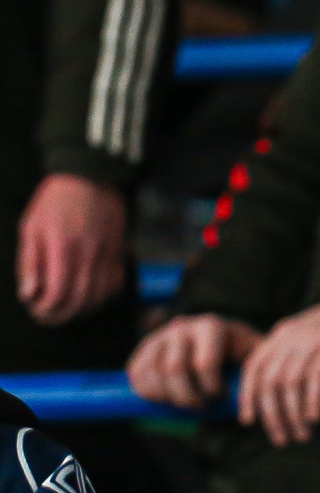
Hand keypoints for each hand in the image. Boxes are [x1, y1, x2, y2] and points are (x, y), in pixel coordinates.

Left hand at [17, 173, 127, 325]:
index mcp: (63, 249)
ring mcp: (107, 253)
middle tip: (49, 317)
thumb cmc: (55, 200)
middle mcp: (88, 254)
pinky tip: (88, 295)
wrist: (89, 176)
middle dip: (62, 315)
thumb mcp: (31, 228)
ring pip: (99, 295)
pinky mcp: (117, 249)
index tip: (36, 310)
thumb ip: (29, 263)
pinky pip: (114, 282)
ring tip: (67, 309)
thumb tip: (29, 294)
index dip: (45, 310)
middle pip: (80, 300)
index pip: (57, 294)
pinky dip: (102, 295)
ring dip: (82, 309)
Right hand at [127, 313, 261, 408]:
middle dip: (188, 396)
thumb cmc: (240, 354)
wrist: (215, 348)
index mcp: (211, 326)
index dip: (211, 388)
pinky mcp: (143, 350)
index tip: (222, 397)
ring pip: (152, 375)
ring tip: (187, 403)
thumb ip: (264, 363)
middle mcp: (182, 326)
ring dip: (167, 397)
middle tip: (202, 406)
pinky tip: (167, 399)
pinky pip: (137, 376)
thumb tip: (273, 381)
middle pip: (174, 370)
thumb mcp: (256, 355)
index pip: (204, 363)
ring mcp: (159, 337)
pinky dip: (149, 393)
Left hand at [234, 288, 319, 445]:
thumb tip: (278, 395)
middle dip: (272, 415)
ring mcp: (313, 339)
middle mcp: (292, 336)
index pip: (253, 367)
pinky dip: (312, 401)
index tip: (248, 421)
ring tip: (303, 434)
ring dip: (293, 415)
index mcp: (282, 334)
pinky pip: (316, 378)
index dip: (247, 396)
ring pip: (291, 384)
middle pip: (270, 381)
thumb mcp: (307, 335)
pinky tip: (316, 417)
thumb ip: (291, 356)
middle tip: (282, 438)